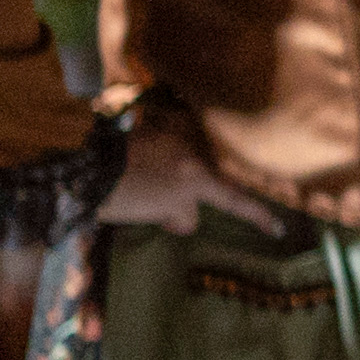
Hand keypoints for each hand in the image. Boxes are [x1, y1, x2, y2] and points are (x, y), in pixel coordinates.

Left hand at [92, 122, 294, 235]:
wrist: (83, 178)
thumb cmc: (124, 199)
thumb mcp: (161, 212)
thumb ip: (184, 214)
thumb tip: (187, 214)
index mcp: (195, 175)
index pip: (233, 199)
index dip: (256, 215)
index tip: (277, 228)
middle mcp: (189, 150)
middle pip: (209, 176)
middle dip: (199, 192)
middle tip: (171, 206)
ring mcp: (168, 137)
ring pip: (187, 162)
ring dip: (175, 176)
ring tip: (148, 188)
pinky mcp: (147, 131)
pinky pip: (165, 150)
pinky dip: (158, 163)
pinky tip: (138, 171)